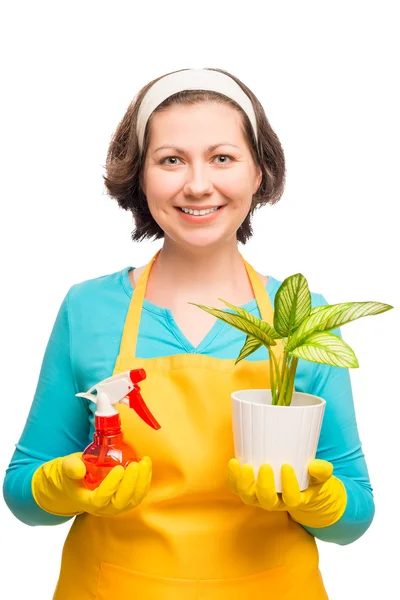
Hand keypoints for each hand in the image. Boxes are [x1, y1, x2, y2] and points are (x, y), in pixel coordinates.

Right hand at [32, 453, 151, 516]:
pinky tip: (146, 465)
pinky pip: (138, 494)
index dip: (111, 485)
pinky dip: (145, 481)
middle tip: (135, 465)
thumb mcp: (64, 468)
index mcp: (87, 501)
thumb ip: (70, 467)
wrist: (74, 483)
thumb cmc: (70, 474)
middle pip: (120, 502)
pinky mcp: (125, 500)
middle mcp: (103, 508)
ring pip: (133, 500)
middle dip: (130, 483)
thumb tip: (79, 468)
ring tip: (144, 462)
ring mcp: (115, 505)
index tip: (118, 468)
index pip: (101, 499)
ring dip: (141, 482)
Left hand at [227, 458, 346, 527]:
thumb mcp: (319, 476)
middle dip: (264, 485)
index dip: (289, 485)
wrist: (295, 485)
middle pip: (266, 501)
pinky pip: (236, 488)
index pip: (292, 499)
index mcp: (295, 499)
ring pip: (248, 497)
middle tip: (265, 466)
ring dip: (244, 483)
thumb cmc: (308, 478)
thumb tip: (317, 466)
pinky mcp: (247, 489)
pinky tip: (233, 462)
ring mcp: (259, 497)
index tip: (287, 466)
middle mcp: (275, 502)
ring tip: (243, 466)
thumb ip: (321, 471)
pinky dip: (232, 477)